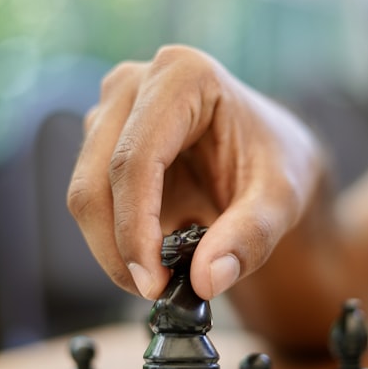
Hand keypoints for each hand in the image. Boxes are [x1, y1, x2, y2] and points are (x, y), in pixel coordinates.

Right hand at [67, 45, 323, 300]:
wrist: (269, 153)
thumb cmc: (277, 163)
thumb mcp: (282, 199)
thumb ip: (251, 237)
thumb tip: (206, 280)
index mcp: (183, 76)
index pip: (136, 161)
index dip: (136, 230)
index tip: (153, 284)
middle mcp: (135, 83)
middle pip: (96, 181)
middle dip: (120, 249)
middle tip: (156, 292)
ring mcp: (112, 109)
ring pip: (86, 196)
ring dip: (117, 248)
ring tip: (168, 272)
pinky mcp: (103, 139)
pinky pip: (93, 201)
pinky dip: (118, 239)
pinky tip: (158, 252)